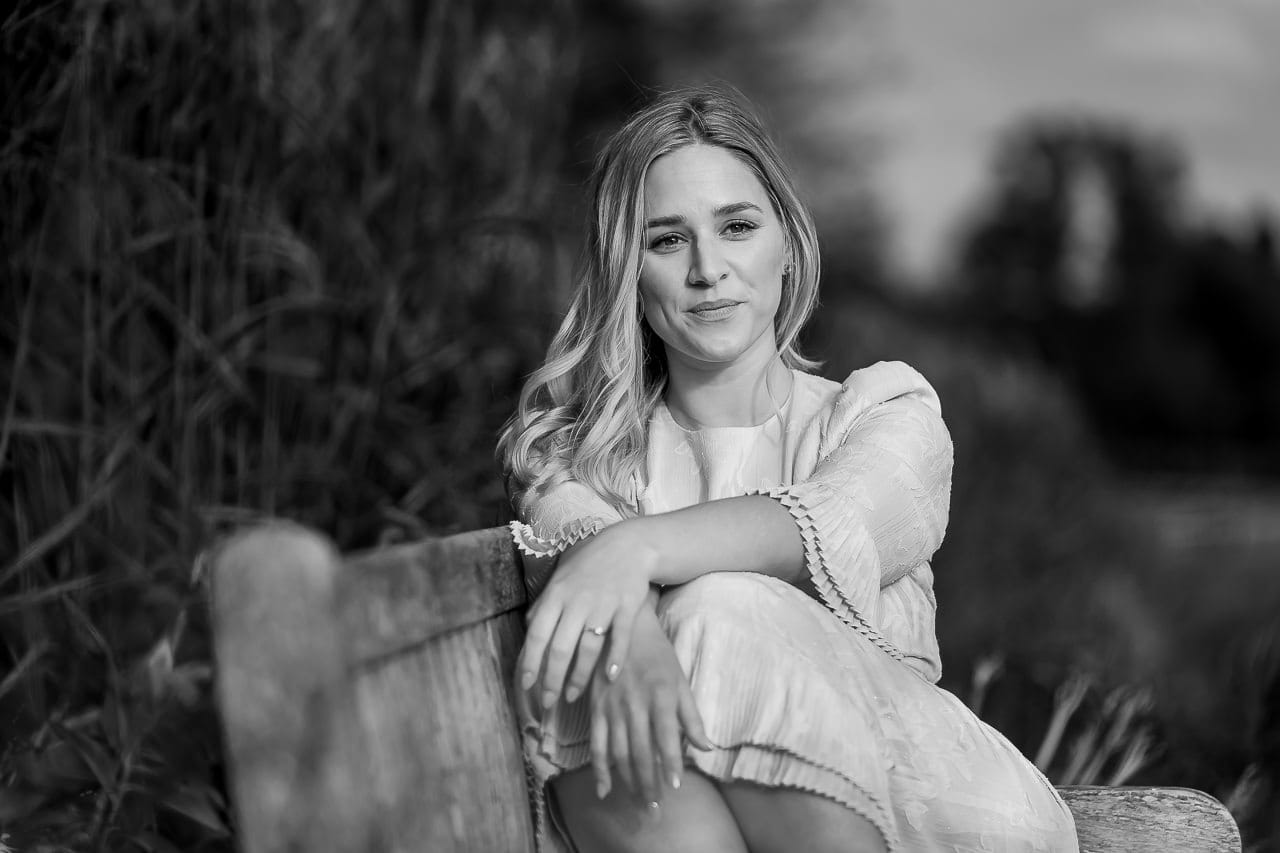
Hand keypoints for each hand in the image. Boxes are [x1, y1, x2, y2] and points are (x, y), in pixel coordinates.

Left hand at [518, 521, 656, 708]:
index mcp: (556, 594)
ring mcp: (603, 604)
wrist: (629, 545)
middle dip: (552, 679)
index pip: (538, 634)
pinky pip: (620, 637)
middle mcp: (577, 601)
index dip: (531, 662)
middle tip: (548, 702)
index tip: (526, 686)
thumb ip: (544, 604)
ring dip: (580, 676)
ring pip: (588, 648)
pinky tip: (610, 678)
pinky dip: (615, 659)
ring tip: (572, 696)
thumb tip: (528, 629)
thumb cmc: (590, 563)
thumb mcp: (560, 578)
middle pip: (561, 647)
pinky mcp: (627, 606)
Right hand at [589, 604, 712, 803]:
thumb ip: (691, 715)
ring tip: (640, 804)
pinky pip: (596, 744)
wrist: (622, 627)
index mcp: (660, 695)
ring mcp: (612, 708)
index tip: (675, 787)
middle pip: (641, 752)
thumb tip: (706, 747)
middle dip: (649, 784)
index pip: (666, 737)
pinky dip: (600, 769)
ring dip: (629, 782)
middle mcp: (634, 704)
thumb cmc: (657, 654)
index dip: (671, 764)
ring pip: (619, 753)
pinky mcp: (595, 709)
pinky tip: (606, 790)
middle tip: (655, 810)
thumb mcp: (679, 680)